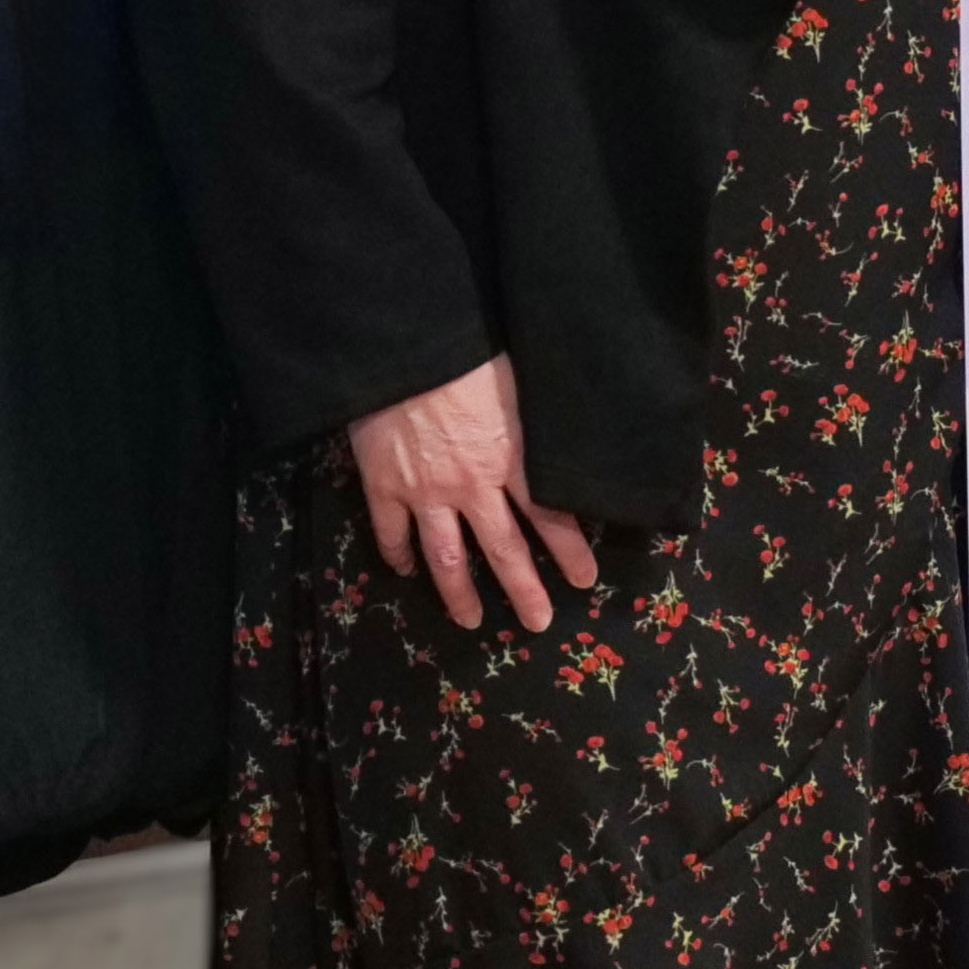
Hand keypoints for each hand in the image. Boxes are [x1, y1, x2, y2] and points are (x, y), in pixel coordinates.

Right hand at [346, 355, 600, 629]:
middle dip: (523, 590)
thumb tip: (569, 438)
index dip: (570, 551)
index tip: (585, 580)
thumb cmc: (470, 350)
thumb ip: (538, 420)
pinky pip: (391, 533)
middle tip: (538, 623)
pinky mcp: (384, 485)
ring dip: (459, 593)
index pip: (550, 516)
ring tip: (470, 622)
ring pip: (446, 556)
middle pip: (503, 549)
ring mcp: (425, 490)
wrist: (406, 344)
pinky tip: (406, 573)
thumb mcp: (521, 382)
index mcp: (512, 457)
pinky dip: (398, 557)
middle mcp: (472, 484)